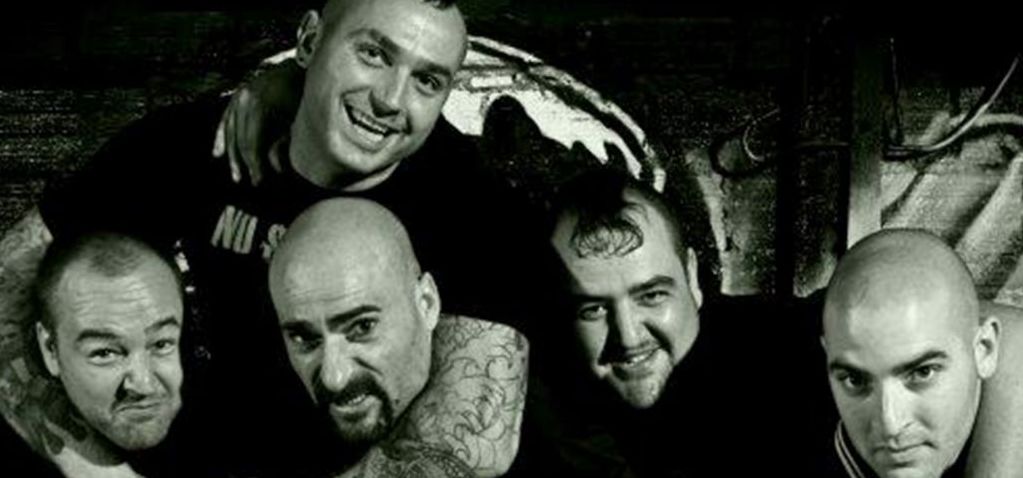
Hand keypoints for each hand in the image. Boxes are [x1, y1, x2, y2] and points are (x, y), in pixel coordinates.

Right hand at [213, 59, 303, 185]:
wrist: (300, 66)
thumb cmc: (302, 96)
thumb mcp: (297, 120)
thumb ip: (285, 143)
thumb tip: (276, 168)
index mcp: (259, 107)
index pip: (251, 144)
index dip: (254, 165)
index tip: (259, 180)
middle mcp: (244, 101)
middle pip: (240, 140)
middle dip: (244, 163)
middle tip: (252, 180)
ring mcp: (239, 97)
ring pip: (231, 132)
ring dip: (232, 155)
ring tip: (236, 174)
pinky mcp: (237, 96)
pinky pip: (225, 120)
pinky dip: (221, 137)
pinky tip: (217, 154)